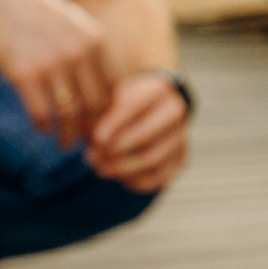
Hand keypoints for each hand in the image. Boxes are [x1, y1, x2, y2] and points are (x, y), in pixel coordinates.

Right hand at [0, 0, 111, 146]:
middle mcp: (78, 54)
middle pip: (93, 106)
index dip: (109, 115)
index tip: (104, 128)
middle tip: (88, 145)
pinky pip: (40, 112)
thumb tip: (108, 96)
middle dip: (91, 130)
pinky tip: (42, 128)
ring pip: (68, 114)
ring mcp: (51, 64)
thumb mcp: (78, 26)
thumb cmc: (43, 16)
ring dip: (67, 135)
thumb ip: (93, 55)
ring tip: (65, 144)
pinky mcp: (25, 74)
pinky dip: (43, 125)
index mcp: (96, 42)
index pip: (111, 90)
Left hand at [86, 71, 190, 190]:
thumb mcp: (108, 95)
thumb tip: (86, 134)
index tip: (96, 139)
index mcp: (156, 88)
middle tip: (91, 157)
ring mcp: (180, 135)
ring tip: (100, 168)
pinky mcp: (181, 157)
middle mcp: (174, 110)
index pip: (134, 106)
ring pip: (152, 159)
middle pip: (145, 136)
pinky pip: (160, 176)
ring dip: (122, 168)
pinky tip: (120, 176)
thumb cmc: (120, 99)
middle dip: (114, 151)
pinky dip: (137, 180)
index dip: (115, 124)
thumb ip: (97, 111)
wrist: (149, 105)